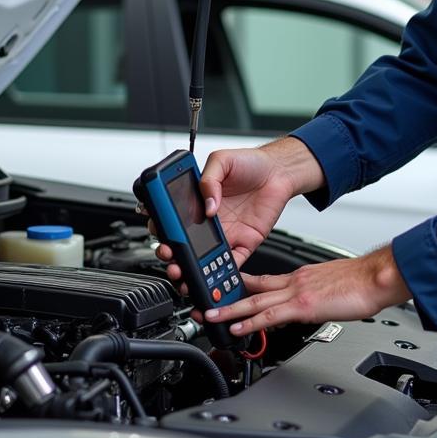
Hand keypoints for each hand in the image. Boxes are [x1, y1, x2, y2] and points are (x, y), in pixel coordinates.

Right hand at [154, 137, 323, 289]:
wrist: (279, 171)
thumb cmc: (251, 163)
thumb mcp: (223, 160)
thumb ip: (208, 179)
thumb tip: (207, 205)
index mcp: (197, 201)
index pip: (172, 218)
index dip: (161, 226)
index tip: (157, 230)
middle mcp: (208, 221)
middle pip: (182, 243)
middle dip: (170, 252)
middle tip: (168, 253)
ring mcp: (225, 234)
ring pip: (202, 258)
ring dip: (190, 268)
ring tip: (183, 271)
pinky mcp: (243, 242)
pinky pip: (231, 262)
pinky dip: (221, 274)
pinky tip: (213, 277)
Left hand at [204, 245, 411, 336]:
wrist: (376, 277)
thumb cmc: (361, 282)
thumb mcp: (330, 286)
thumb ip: (313, 297)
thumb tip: (307, 309)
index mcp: (300, 276)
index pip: (264, 280)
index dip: (242, 286)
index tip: (225, 290)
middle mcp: (294, 281)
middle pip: (252, 289)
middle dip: (227, 298)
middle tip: (205, 304)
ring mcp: (297, 292)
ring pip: (255, 301)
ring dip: (230, 310)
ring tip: (210, 316)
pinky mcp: (303, 305)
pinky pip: (270, 315)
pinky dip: (251, 322)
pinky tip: (237, 329)